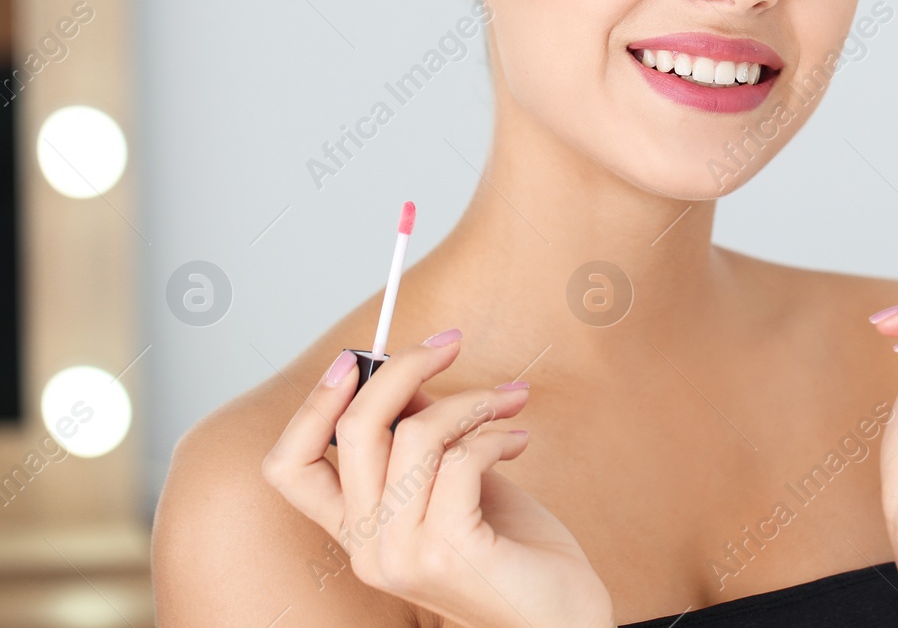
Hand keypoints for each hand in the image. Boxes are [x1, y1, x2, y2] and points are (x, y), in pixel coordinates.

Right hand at [263, 332, 613, 627]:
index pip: (288, 467)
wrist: (560, 618)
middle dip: (404, 367)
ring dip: (471, 400)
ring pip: (413, 434)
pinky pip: (460, 458)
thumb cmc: (515, 552)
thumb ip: (420, 437)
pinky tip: (519, 441)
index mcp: (358, 532)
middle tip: (450, 345)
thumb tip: (404, 372)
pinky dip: (494, 434)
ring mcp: (401, 554)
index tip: (358, 357)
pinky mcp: (446, 551)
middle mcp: (367, 548)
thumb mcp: (456, 483)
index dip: (313, 404)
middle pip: (353, 429)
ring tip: (510, 401)